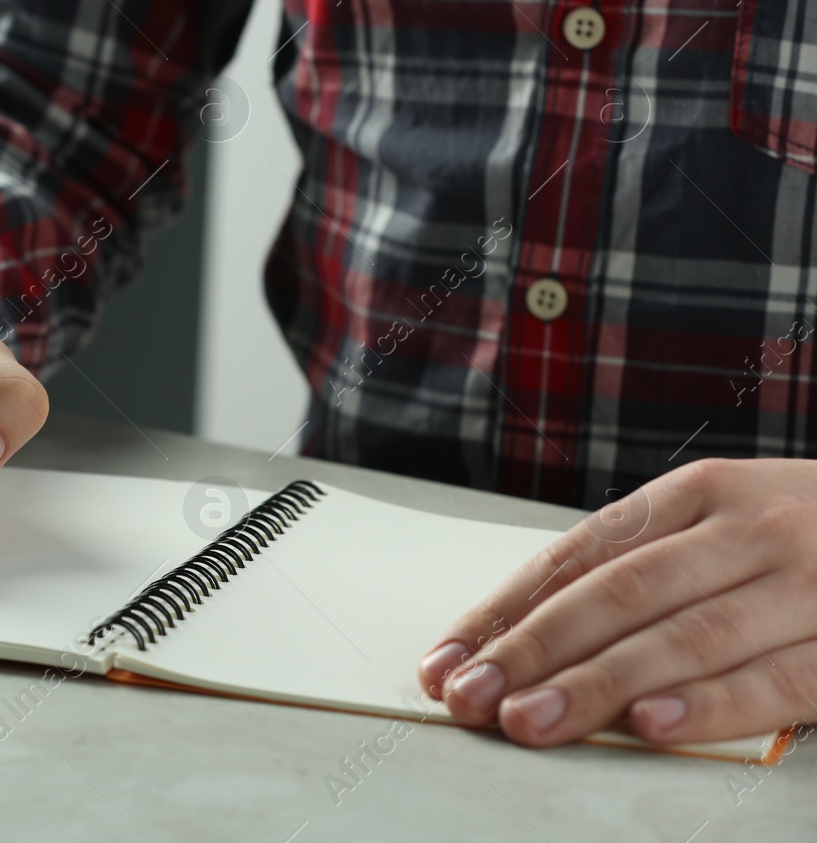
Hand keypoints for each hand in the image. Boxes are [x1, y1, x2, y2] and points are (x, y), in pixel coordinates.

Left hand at [415, 458, 816, 746]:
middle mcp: (744, 528)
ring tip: (529, 722)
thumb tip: (519, 632)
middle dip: (530, 651)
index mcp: (694, 495)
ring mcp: (805, 582)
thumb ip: (641, 569)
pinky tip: (648, 730)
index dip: (504, 612)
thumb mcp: (720, 527)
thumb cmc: (807, 538)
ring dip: (596, 685)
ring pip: (683, 636)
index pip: (575, 557)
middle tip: (467, 698)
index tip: (443, 660)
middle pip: (616, 595)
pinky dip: (708, 706)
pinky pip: (776, 679)